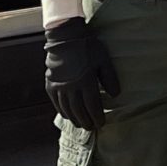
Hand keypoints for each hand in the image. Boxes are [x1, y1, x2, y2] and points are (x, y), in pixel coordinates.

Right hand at [43, 17, 118, 133]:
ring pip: (67, 109)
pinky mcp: (50, 84)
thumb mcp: (104, 60)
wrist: (65, 38)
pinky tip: (67, 115)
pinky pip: (56, 102)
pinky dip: (62, 111)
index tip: (102, 123)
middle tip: (92, 128)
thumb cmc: (88, 47)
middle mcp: (71, 87)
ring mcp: (59, 87)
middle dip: (86, 121)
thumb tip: (116, 95)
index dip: (97, 117)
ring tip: (81, 124)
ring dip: (75, 119)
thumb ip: (110, 78)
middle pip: (79, 111)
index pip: (92, 106)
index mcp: (86, 82)